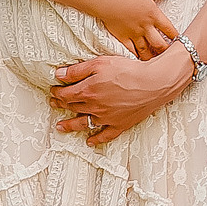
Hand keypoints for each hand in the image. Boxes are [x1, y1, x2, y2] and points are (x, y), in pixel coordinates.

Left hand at [49, 48, 191, 145]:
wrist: (153, 83)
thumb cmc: (128, 70)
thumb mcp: (100, 63)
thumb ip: (77, 70)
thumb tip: (58, 75)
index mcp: (88, 91)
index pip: (65, 94)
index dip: (57, 92)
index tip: (53, 90)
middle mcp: (95, 107)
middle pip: (73, 107)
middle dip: (60, 105)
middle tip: (54, 104)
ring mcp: (107, 118)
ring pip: (84, 124)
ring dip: (70, 125)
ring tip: (60, 127)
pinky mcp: (120, 124)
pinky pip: (105, 135)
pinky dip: (96, 139)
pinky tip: (90, 142)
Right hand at [92, 0, 178, 60]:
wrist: (107, 0)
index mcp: (153, 15)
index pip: (169, 29)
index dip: (176, 36)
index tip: (181, 42)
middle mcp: (145, 27)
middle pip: (159, 44)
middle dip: (166, 51)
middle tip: (170, 56)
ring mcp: (134, 34)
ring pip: (146, 50)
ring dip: (152, 56)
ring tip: (156, 63)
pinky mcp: (122, 37)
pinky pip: (131, 50)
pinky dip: (135, 55)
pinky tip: (139, 60)